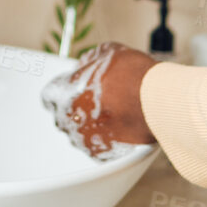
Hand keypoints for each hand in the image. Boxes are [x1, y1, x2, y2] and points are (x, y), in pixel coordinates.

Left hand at [40, 41, 158, 159]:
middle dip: (77, 109)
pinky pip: (97, 146)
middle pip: (64, 116)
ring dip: (91, 125)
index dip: (62, 93)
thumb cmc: (133, 75)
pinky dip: (105, 139)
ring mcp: (85, 138)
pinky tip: (119, 126)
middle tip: (98, 101)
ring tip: (113, 113)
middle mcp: (70, 118)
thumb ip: (89, 61)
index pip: (50, 97)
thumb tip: (85, 65)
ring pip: (80, 133)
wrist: (157, 100)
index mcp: (66, 92)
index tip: (72, 92)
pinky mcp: (102, 153)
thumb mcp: (108, 52)